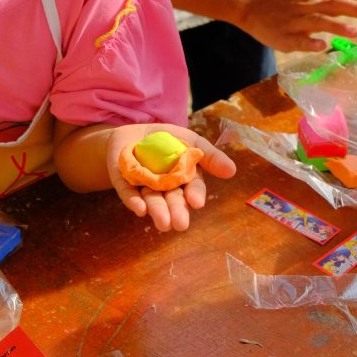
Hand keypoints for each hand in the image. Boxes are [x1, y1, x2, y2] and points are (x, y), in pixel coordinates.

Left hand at [106, 124, 235, 231]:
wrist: (134, 132)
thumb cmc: (167, 139)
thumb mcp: (191, 141)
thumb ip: (209, 156)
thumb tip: (232, 171)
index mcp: (184, 179)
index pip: (192, 188)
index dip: (194, 195)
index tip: (196, 202)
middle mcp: (165, 187)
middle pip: (172, 199)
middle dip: (177, 211)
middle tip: (180, 224)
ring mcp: (144, 187)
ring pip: (152, 200)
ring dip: (158, 211)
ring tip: (163, 224)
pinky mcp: (124, 184)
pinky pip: (128, 193)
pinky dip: (133, 201)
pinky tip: (140, 210)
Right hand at [234, 0, 356, 51]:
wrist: (250, 5)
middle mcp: (311, 5)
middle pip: (339, 7)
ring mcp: (297, 21)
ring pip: (319, 22)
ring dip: (337, 27)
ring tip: (356, 33)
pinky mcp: (284, 36)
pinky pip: (298, 40)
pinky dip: (309, 41)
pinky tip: (322, 46)